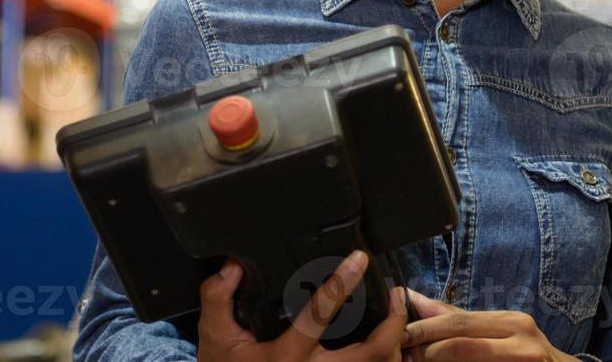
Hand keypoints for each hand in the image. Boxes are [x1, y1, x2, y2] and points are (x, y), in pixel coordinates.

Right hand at [198, 250, 407, 360]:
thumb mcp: (214, 338)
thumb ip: (217, 298)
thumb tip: (233, 266)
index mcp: (287, 357)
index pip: (320, 313)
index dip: (342, 282)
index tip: (359, 259)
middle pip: (374, 351)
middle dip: (393, 322)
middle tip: (397, 295)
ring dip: (395, 344)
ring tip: (396, 317)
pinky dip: (385, 361)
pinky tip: (384, 345)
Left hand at [397, 289, 577, 360]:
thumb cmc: (525, 353)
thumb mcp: (497, 331)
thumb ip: (457, 318)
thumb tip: (413, 298)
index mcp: (512, 322)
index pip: (459, 322)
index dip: (425, 328)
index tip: (401, 335)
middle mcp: (522, 339)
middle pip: (462, 343)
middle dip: (427, 349)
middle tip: (404, 354)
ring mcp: (527, 361)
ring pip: (470, 359)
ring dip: (438, 361)